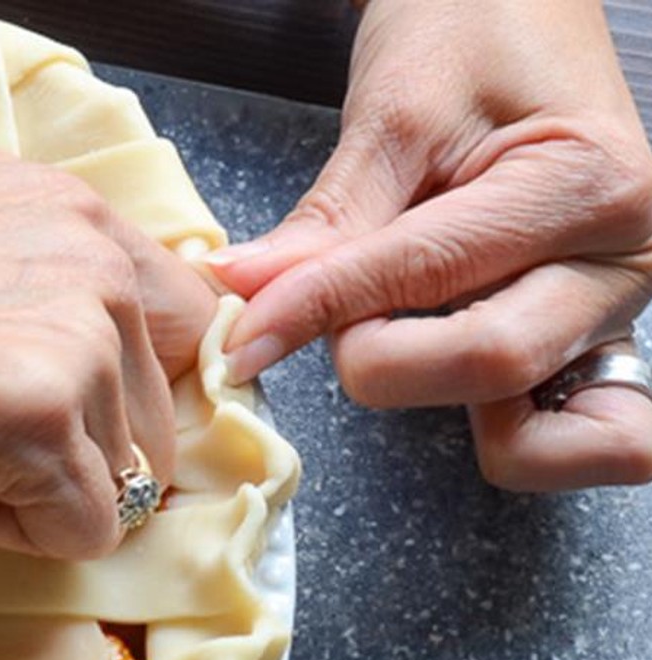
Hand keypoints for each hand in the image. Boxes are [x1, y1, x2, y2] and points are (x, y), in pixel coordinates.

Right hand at [0, 117, 215, 557]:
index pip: (170, 307)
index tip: (60, 411)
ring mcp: (65, 328)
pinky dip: (23, 536)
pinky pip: (89, 526)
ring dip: (43, 487)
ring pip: (128, 468)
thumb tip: (21, 300)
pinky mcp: (32, 414)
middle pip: (156, 398)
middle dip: (83, 440)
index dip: (120, 376)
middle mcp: (80, 248)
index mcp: (52, 200)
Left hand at [206, 0, 651, 489]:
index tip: (242, 334)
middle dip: (378, 360)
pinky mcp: (579, 342)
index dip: (320, 311)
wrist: (522, 6)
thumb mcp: (395, 112)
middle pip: (487, 368)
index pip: (430, 282)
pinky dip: (479, 413)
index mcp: (589, 186)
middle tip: (331, 311)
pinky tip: (422, 360)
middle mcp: (620, 263)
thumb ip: (328, 224)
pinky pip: (539, 420)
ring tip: (387, 322)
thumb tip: (245, 297)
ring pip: (516, 416)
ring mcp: (608, 312)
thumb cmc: (474, 27)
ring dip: (425, 388)